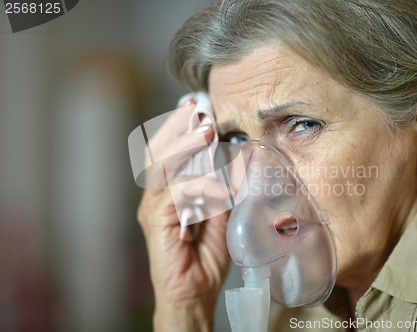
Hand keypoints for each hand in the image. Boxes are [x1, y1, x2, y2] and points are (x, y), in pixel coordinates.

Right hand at [137, 102, 230, 331]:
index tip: (198, 109)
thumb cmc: (206, 254)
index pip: (170, 151)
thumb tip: (234, 161)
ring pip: (164, 165)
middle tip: (197, 109)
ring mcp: (154, 205)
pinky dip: (198, 185)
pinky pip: (177, 193)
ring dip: (186, 145)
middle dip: (179, 127)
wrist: (194, 290)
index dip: (181, 128)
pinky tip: (216, 186)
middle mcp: (157, 194)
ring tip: (205, 129)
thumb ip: (220, 188)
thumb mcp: (220, 213)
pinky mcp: (157, 219)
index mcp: (170, 191)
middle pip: (160, 150)